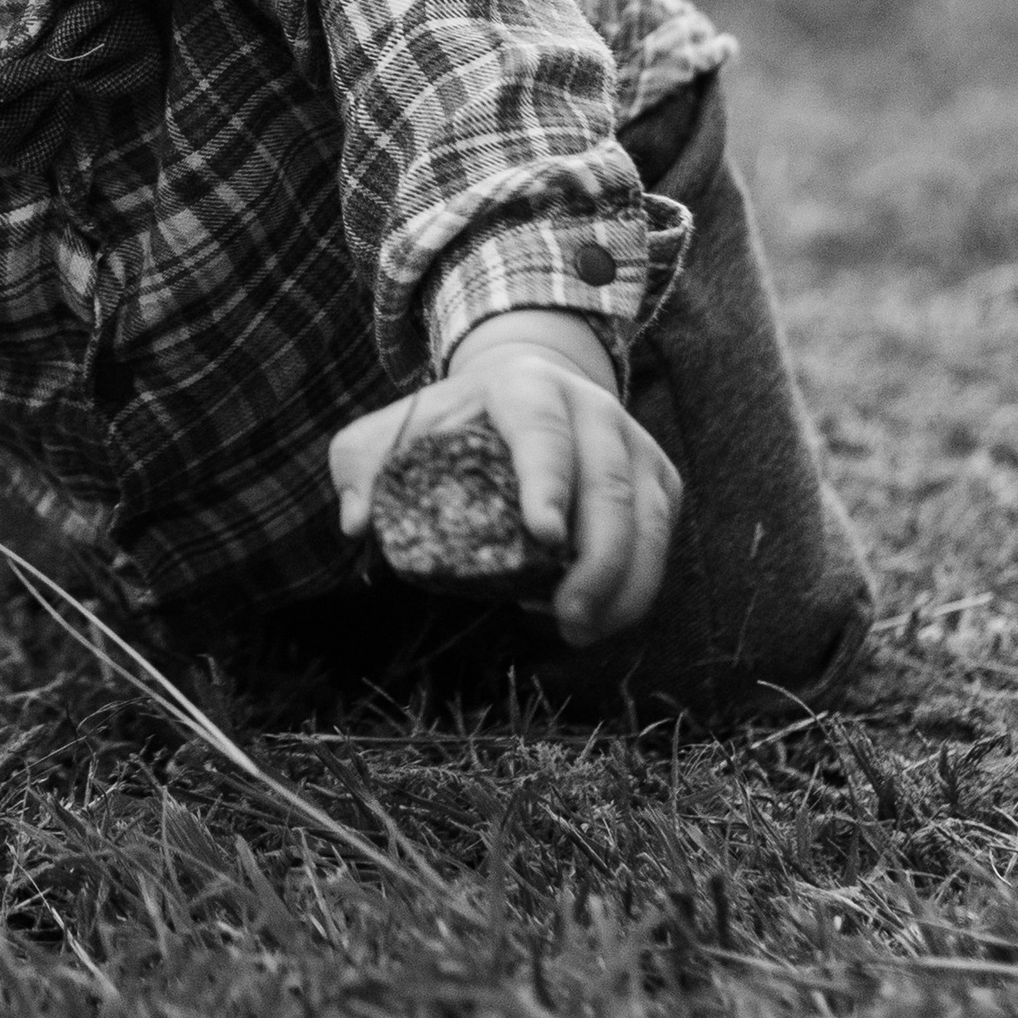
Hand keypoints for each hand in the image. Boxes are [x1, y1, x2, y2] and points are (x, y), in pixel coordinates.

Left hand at [330, 309, 681, 644]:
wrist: (527, 386)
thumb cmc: (453, 423)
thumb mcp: (396, 429)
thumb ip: (362, 463)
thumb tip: (356, 522)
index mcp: (525, 387)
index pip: (542, 431)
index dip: (546, 481)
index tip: (544, 537)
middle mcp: (591, 406)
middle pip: (610, 482)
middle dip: (598, 557)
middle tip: (569, 617)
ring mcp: (632, 440)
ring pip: (648, 513)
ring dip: (625, 580)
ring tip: (584, 630)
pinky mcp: (656, 475)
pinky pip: (661, 532)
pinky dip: (638, 581)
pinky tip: (599, 615)